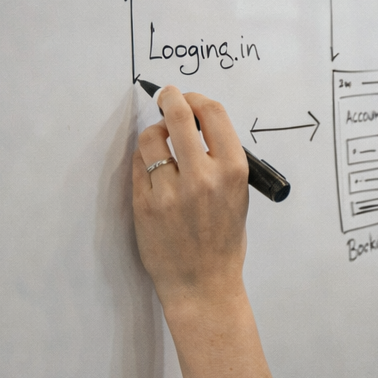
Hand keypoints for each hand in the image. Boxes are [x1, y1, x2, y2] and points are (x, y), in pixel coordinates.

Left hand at [131, 87, 249, 316]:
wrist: (203, 282)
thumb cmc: (224, 241)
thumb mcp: (239, 197)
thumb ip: (222, 162)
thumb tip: (200, 127)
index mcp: (233, 172)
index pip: (214, 114)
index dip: (198, 99)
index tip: (190, 97)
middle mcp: (203, 176)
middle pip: (179, 116)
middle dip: (170, 98)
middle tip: (166, 94)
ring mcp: (170, 190)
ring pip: (151, 138)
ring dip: (155, 132)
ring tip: (159, 141)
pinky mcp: (145, 203)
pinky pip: (138, 165)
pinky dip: (144, 159)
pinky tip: (152, 167)